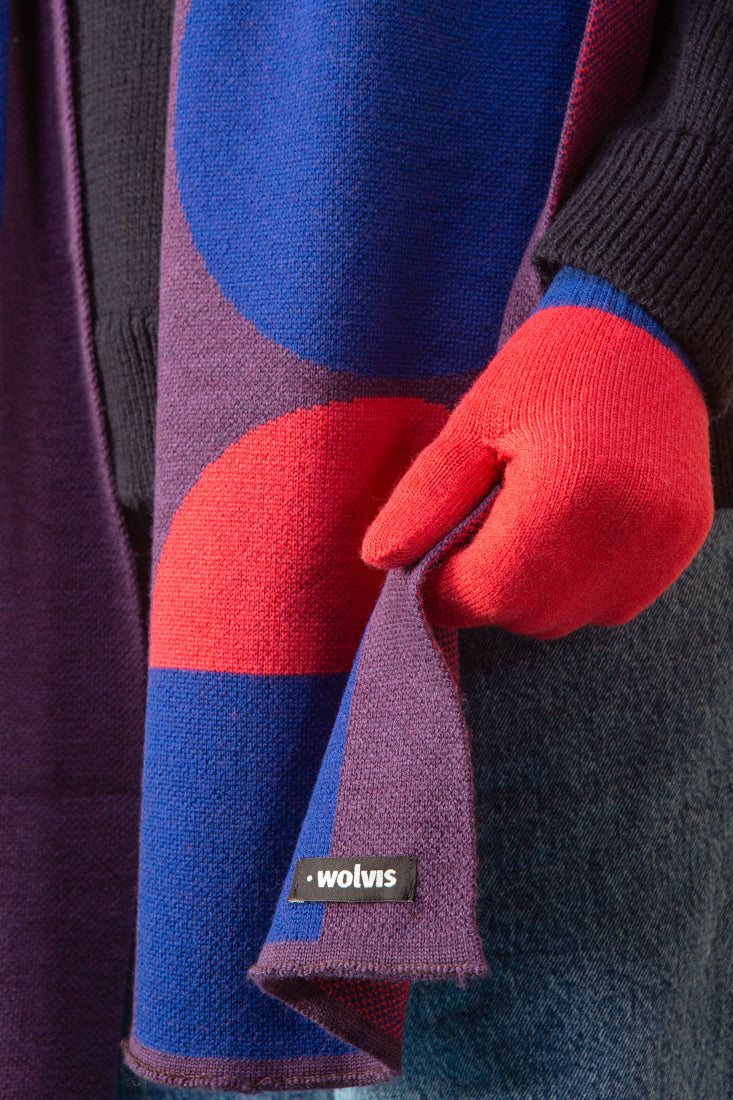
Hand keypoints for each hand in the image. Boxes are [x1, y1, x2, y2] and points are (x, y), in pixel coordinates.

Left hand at [361, 298, 712, 636]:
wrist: (649, 335)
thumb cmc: (553, 368)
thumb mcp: (475, 419)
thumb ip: (425, 496)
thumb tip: (380, 559)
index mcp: (570, 497)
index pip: (486, 593)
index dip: (441, 587)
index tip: (424, 555)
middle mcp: (627, 535)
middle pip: (525, 615)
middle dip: (484, 587)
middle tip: (477, 524)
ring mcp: (662, 548)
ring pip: (564, 618)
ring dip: (528, 591)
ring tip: (524, 520)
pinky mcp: (680, 549)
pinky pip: (608, 604)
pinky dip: (572, 584)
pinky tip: (566, 528)